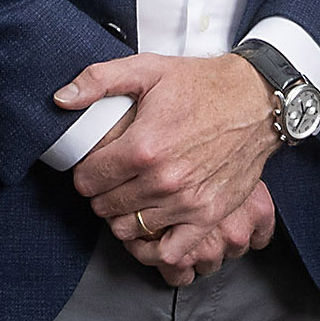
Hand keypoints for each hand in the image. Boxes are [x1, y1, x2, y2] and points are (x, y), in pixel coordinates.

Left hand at [53, 53, 278, 273]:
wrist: (257, 99)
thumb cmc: (203, 85)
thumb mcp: (149, 68)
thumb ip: (100, 80)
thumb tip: (62, 98)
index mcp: (143, 146)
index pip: (87, 179)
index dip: (86, 170)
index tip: (97, 163)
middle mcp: (163, 180)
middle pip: (104, 207)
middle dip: (102, 192)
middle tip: (114, 177)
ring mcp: (186, 202)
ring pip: (128, 230)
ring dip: (123, 216)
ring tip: (131, 196)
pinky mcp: (208, 215)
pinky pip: (168, 251)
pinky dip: (153, 245)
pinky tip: (151, 225)